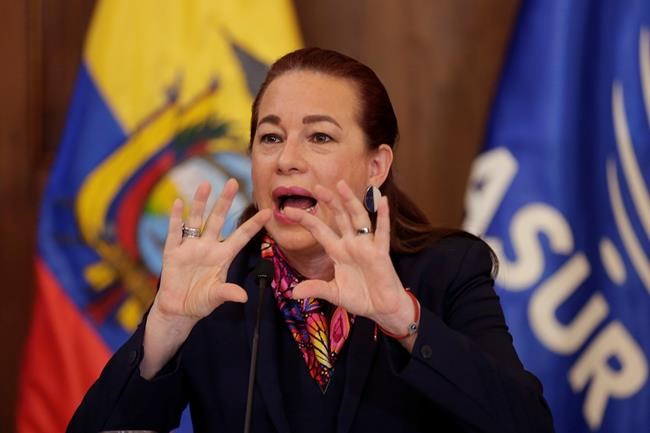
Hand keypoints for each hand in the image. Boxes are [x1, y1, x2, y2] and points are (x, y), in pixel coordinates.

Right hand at [155, 178, 270, 321]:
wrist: (177, 310)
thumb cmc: (200, 302)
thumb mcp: (215, 297)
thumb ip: (227, 293)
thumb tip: (243, 297)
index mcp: (223, 256)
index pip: (241, 236)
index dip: (253, 224)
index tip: (268, 211)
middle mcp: (208, 247)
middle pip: (218, 219)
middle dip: (225, 201)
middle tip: (233, 182)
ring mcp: (190, 247)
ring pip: (197, 220)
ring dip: (201, 203)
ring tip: (206, 184)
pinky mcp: (173, 252)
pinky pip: (175, 232)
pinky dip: (176, 217)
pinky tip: (179, 203)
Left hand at [282, 180, 415, 336]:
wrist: (381, 308)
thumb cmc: (360, 297)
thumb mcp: (334, 293)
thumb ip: (316, 289)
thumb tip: (293, 292)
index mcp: (338, 251)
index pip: (319, 231)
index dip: (305, 219)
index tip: (288, 210)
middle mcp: (351, 244)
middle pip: (339, 217)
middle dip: (329, 202)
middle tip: (316, 187)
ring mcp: (366, 246)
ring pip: (358, 218)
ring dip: (351, 201)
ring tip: (342, 186)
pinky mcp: (381, 253)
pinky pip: (382, 232)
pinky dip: (383, 216)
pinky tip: (382, 200)